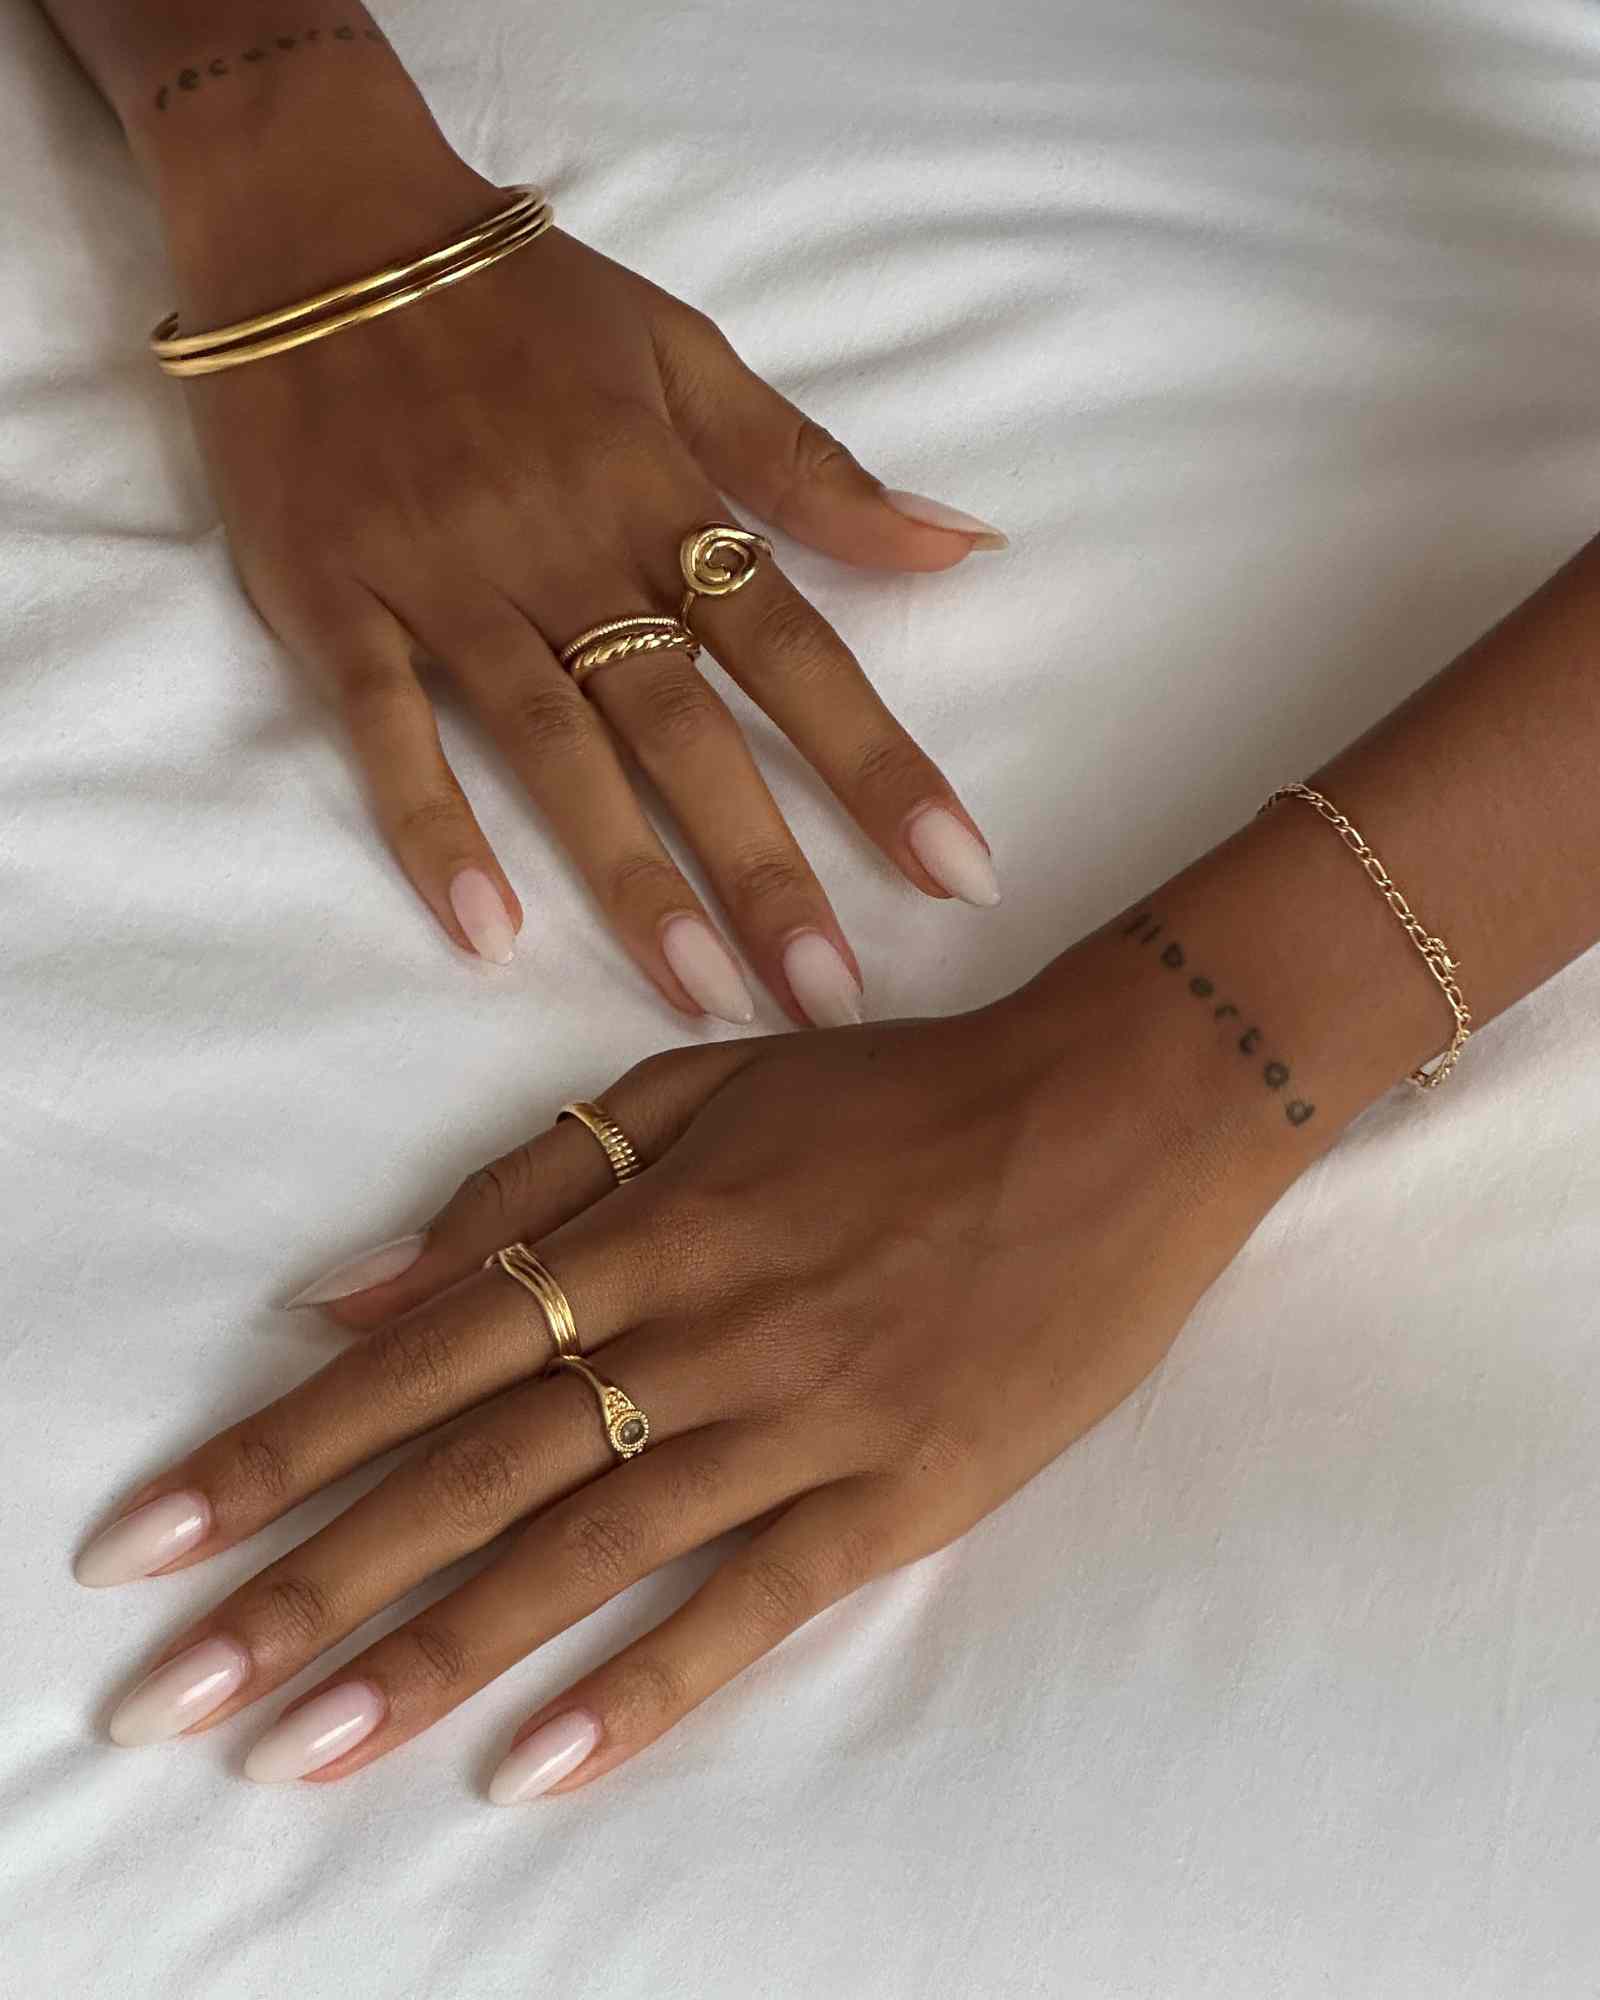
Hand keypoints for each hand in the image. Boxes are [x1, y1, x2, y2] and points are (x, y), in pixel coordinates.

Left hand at [77, 941, 1274, 1798]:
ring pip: (586, 1550)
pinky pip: (754, 1601)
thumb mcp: (704, 1086)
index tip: (150, 1541)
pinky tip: (533, 1764)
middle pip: (470, 1473)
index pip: (420, 1357)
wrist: (1114, 1111)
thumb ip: (529, 1180)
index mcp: (644, 1223)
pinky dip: (645, 1686)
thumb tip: (353, 1283)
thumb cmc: (898, 1094)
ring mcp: (803, 1415)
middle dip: (305, 1583)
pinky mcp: (903, 1491)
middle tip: (167, 1695)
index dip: (275, 1449)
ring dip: (432, 1655)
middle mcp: (699, 1326)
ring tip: (298, 1748)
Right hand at [171, 140, 1003, 1024]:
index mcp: (662, 494)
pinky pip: (385, 725)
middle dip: (767, 865)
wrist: (316, 221)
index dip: (881, 765)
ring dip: (630, 875)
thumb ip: (812, 468)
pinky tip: (486, 933)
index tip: (958, 872)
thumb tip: (961, 543)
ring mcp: (448, 580)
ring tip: (703, 995)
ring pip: (555, 745)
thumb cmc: (520, 300)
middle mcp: (567, 548)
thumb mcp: (683, 354)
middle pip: (687, 726)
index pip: (798, 652)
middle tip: (833, 995)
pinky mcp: (337, 599)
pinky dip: (433, 823)